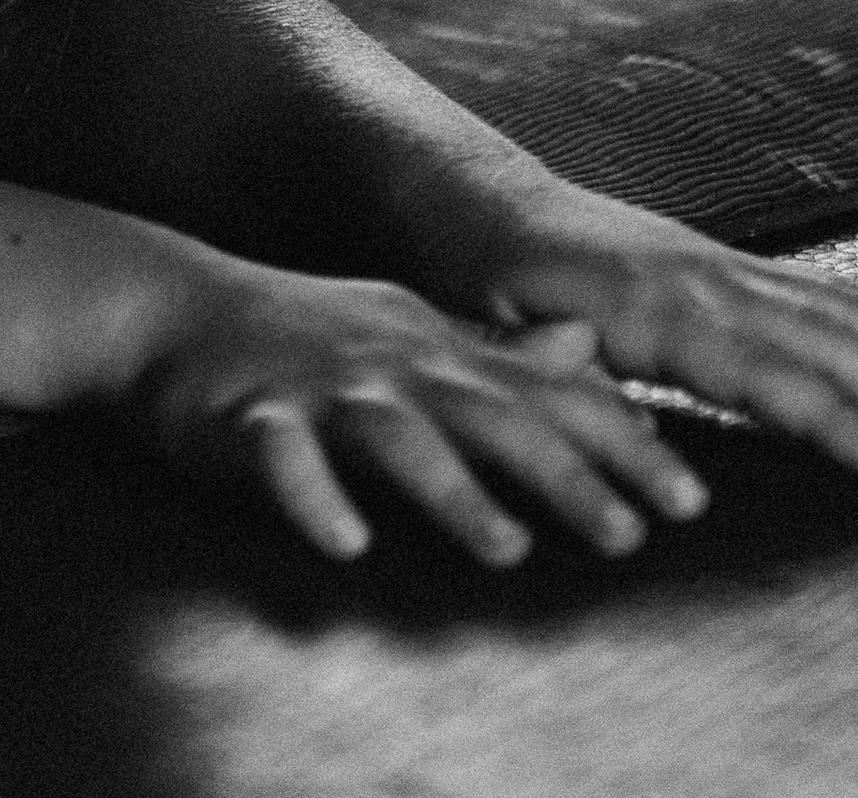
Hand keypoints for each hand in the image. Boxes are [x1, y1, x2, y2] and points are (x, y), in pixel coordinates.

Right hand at [131, 251, 711, 565]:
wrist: (166, 310)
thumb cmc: (296, 332)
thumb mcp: (407, 332)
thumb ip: (500, 353)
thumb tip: (594, 347)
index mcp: (433, 349)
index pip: (546, 394)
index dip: (621, 440)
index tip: (691, 497)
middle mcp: (390, 362)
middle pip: (490, 415)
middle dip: (565, 473)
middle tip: (631, 534)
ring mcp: (319, 387)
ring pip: (398, 438)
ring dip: (453, 492)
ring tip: (505, 548)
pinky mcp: (251, 418)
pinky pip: (285, 459)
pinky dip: (316, 498)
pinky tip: (345, 540)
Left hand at [480, 188, 857, 486]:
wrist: (473, 196)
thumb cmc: (475, 273)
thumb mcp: (484, 324)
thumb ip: (534, 360)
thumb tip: (582, 378)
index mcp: (644, 306)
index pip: (756, 370)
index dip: (824, 417)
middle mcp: (698, 278)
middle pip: (823, 339)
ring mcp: (718, 266)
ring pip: (836, 312)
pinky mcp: (726, 266)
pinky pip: (820, 294)